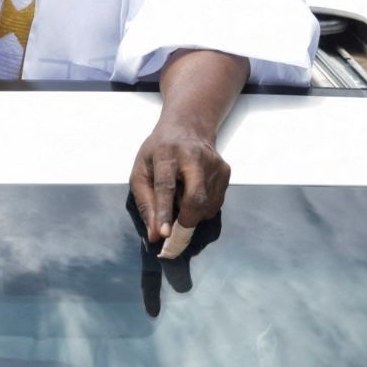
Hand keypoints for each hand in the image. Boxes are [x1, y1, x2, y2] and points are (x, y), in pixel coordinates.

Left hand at [129, 125, 229, 257]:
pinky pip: (215, 204)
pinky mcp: (225, 170)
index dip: (164, 212)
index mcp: (166, 153)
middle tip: (173, 239)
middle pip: (195, 198)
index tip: (164, 234)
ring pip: (206, 206)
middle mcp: (193, 157)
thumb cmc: (158, 152)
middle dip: (185, 224)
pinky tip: (193, 193)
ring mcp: (213, 163)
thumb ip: (145, 203)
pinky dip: (202, 209)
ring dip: (191, 215)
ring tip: (180, 198)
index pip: (165, 186)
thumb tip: (155, 235)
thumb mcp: (140, 171)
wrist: (187, 127)